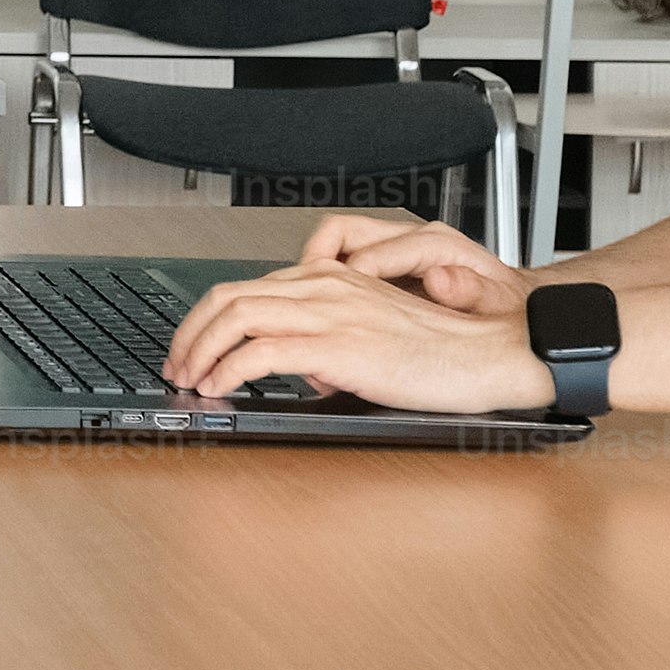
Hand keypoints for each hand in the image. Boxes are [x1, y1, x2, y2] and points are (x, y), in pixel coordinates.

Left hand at [163, 260, 556, 415]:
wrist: (491, 352)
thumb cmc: (446, 351)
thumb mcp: (378, 338)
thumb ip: (337, 344)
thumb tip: (308, 371)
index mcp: (333, 280)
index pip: (248, 287)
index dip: (208, 319)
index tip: (193, 348)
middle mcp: (326, 287)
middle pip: (228, 296)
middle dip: (189, 332)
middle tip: (177, 366)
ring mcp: (331, 312)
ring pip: (236, 315)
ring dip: (200, 350)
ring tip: (191, 380)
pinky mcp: (340, 345)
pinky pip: (262, 351)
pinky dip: (229, 370)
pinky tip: (222, 389)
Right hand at [286, 210, 529, 321]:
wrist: (513, 310)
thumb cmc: (502, 307)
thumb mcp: (496, 302)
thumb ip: (470, 290)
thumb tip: (441, 281)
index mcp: (434, 244)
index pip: (372, 252)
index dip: (349, 283)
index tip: (338, 313)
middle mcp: (409, 238)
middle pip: (341, 234)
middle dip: (315, 269)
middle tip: (303, 301)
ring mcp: (394, 249)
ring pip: (333, 245)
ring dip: (313, 274)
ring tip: (304, 304)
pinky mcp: (385, 266)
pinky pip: (340, 261)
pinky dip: (324, 281)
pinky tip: (322, 310)